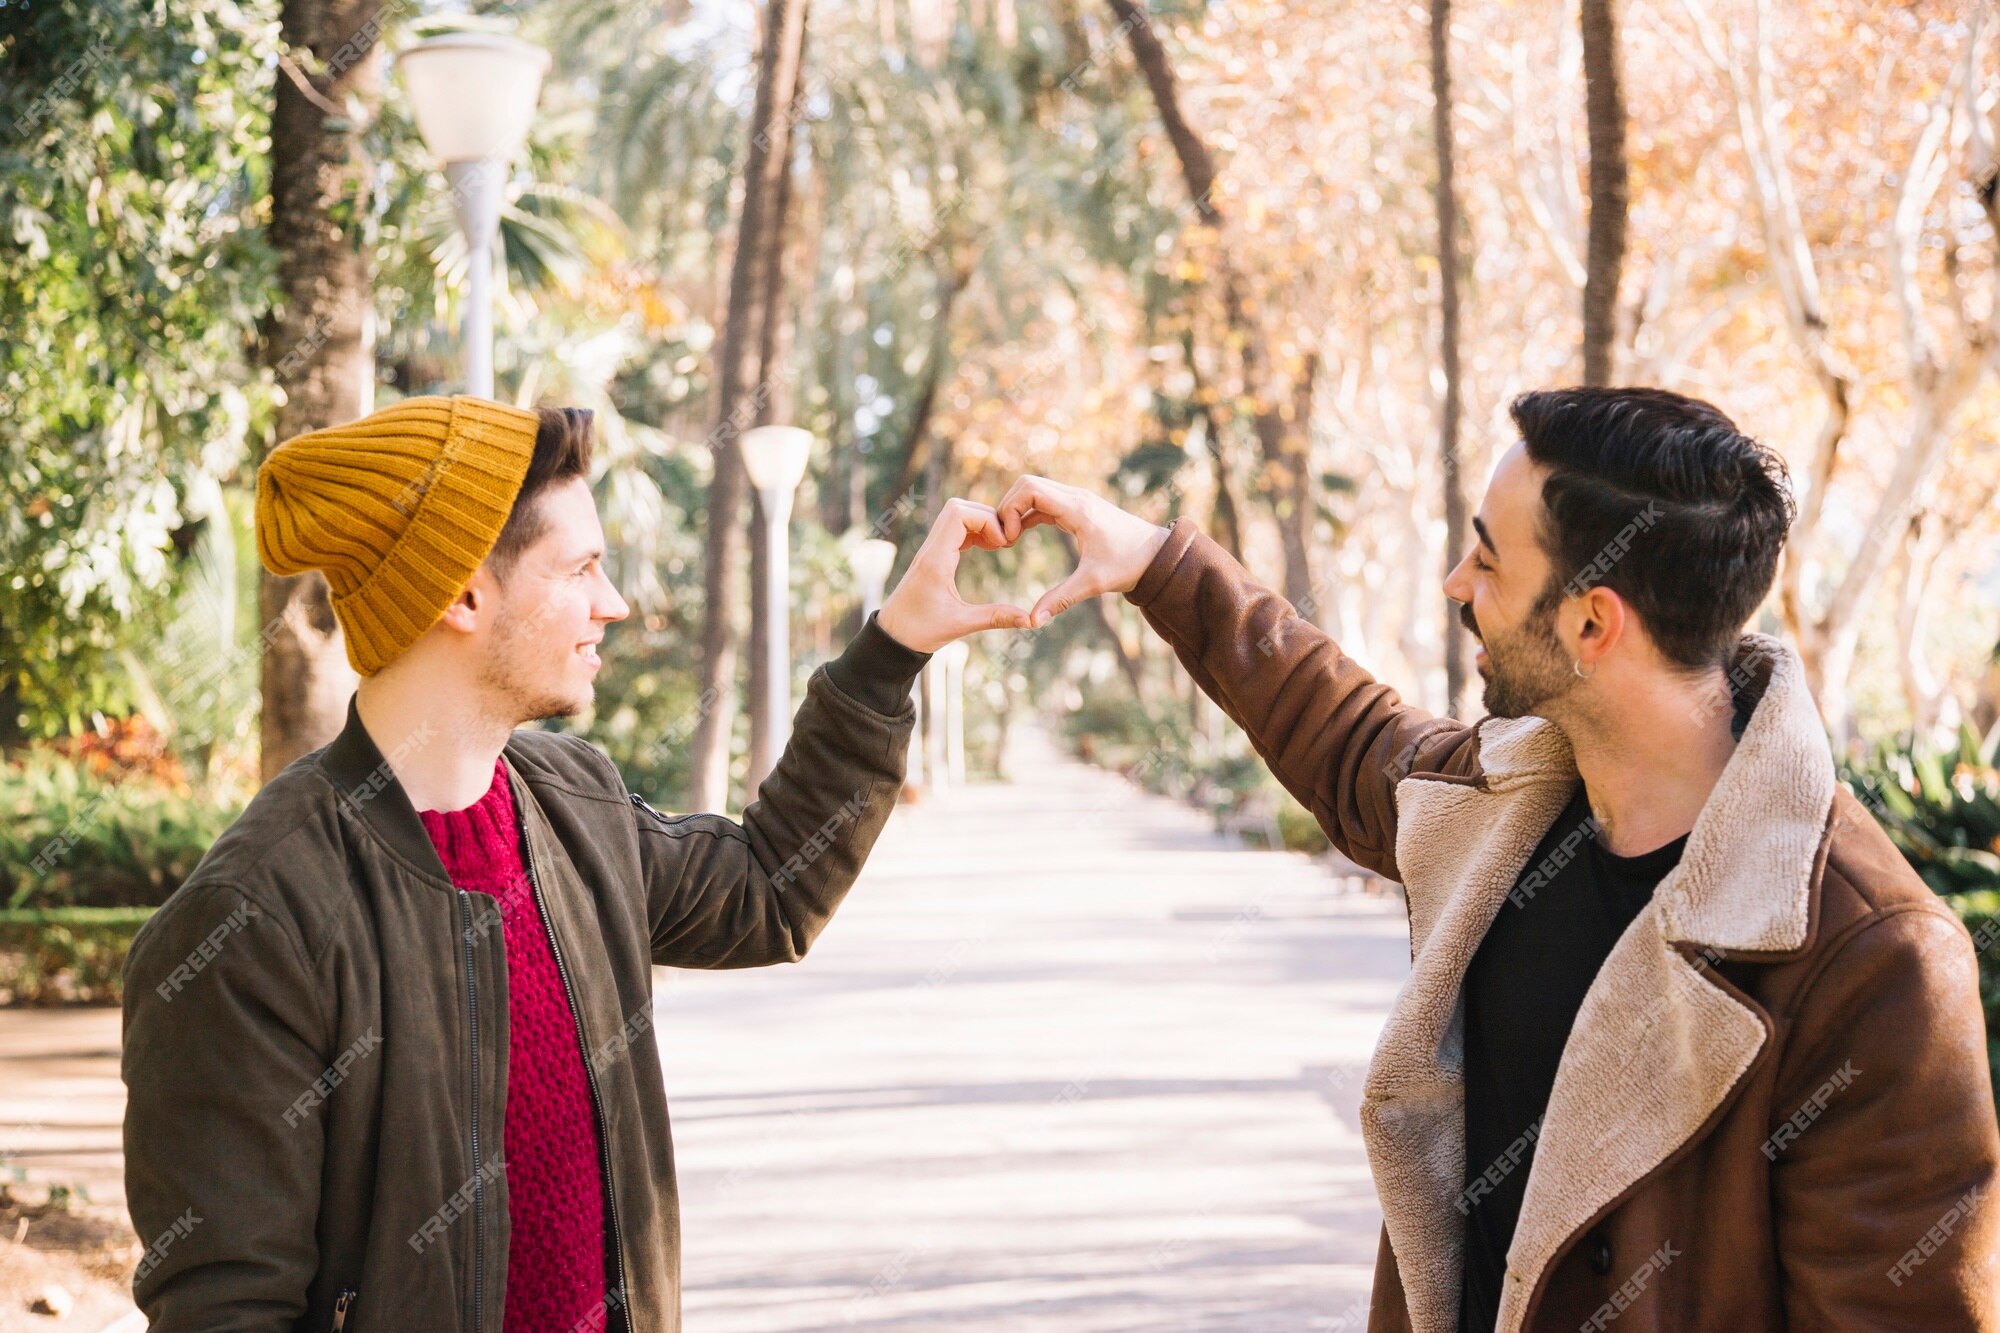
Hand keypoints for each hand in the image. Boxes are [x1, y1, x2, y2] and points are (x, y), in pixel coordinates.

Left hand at [875, 499, 1033, 652]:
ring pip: (955, 515)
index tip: (1002, 544)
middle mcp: (930, 549)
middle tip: (1003, 542)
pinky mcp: (932, 556)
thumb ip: (996, 618)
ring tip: (997, 545)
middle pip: (958, 507)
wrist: (891, 637)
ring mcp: (929, 550)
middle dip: (987, 517)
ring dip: (980, 523)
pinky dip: (973, 532)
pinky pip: (953, 530)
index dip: (987, 521)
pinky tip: (987, 548)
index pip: (959, 514)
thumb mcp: (961, 625)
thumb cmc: (920, 632)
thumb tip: (1030, 621)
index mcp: (935, 560)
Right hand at [994, 475, 1171, 626]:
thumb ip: (1061, 599)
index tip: (1008, 539)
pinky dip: (1027, 514)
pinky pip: (1044, 502)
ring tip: (1008, 540)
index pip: (1030, 489)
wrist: (1157, 555)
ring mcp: (1077, 500)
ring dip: (1017, 510)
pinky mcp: (1077, 508)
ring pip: (1034, 490)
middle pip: (1027, 484)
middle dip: (1008, 508)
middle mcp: (1076, 497)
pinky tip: (1019, 536)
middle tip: (1003, 539)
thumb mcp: (1094, 583)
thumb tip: (1032, 621)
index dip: (1010, 509)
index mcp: (1078, 509)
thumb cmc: (1129, 565)